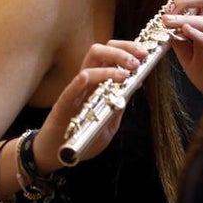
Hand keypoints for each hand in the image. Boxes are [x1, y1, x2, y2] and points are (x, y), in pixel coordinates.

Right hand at [33, 39, 148, 172]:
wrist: (56, 154)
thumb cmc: (83, 136)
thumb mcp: (109, 121)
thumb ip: (120, 103)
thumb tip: (137, 83)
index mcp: (97, 82)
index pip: (111, 55)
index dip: (128, 49)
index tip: (145, 53)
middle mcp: (85, 83)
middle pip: (100, 52)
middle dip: (121, 51)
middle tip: (137, 61)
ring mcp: (73, 93)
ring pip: (88, 66)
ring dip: (108, 67)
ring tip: (124, 75)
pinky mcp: (62, 108)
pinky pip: (69, 92)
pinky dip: (77, 83)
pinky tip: (86, 78)